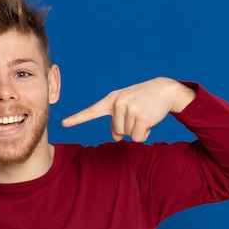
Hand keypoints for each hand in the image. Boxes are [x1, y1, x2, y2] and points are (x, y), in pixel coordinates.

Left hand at [61, 77, 195, 141]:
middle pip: (117, 131)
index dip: (77, 118)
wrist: (165, 90)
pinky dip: (145, 134)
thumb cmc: (144, 100)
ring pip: (127, 135)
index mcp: (111, 100)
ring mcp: (129, 109)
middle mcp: (117, 103)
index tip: (64, 123)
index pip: (91, 111)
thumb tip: (116, 137)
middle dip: (128, 128)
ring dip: (138, 130)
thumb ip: (117, 121)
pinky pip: (138, 137)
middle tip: (138, 115)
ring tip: (145, 115)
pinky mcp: (141, 116)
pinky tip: (150, 122)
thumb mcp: (127, 107)